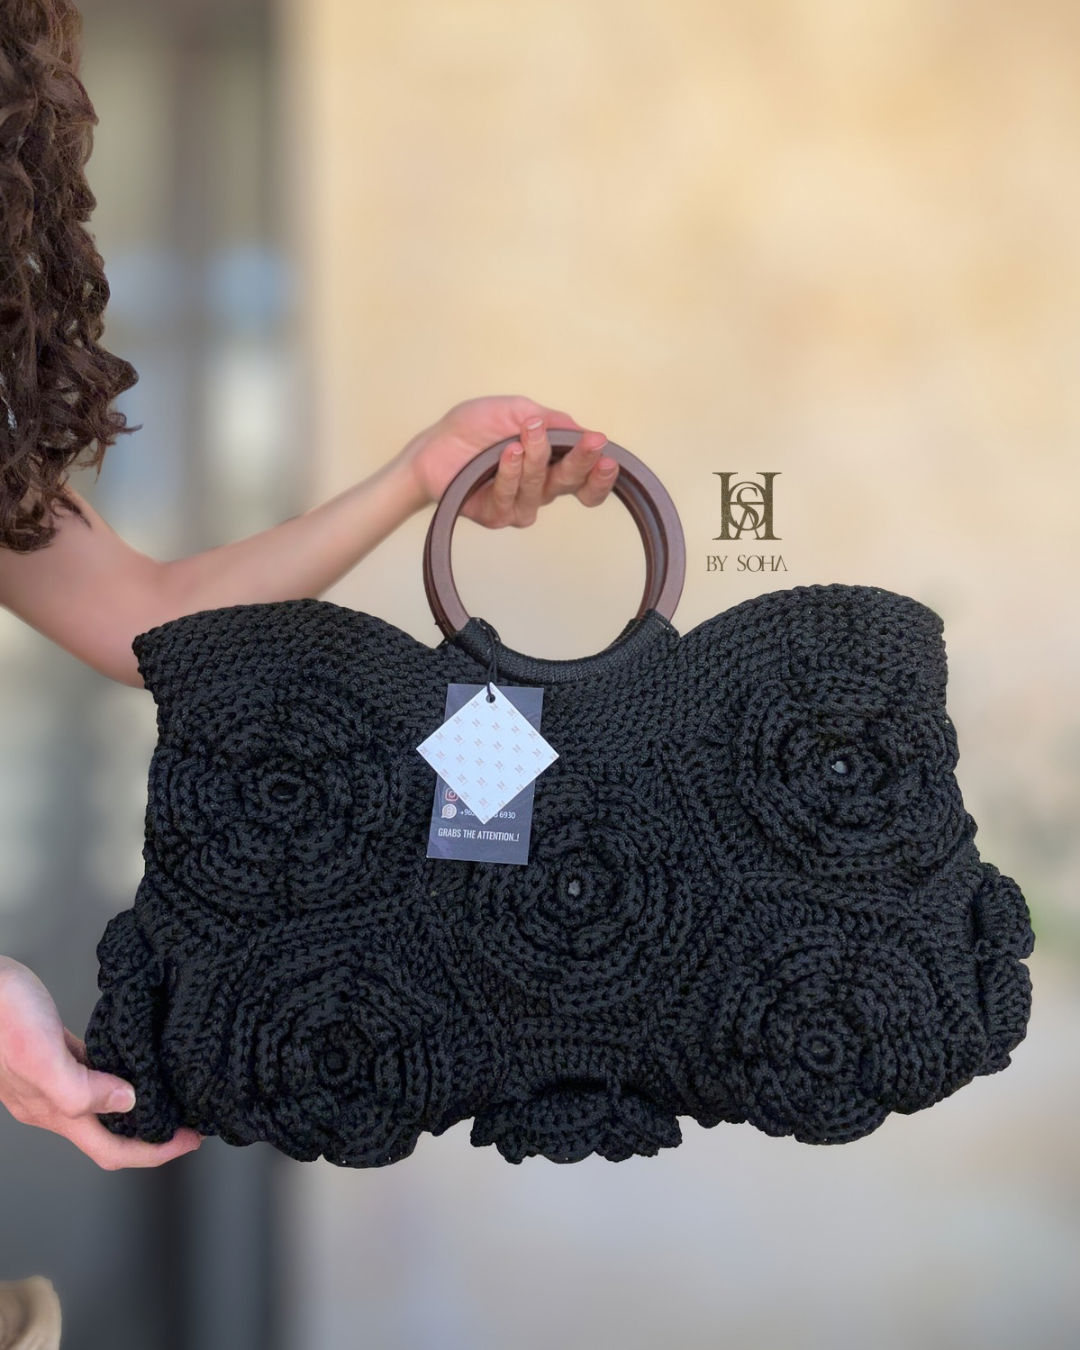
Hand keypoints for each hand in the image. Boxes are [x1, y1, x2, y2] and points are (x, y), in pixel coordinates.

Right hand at [0, 957, 201, 1168]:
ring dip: (139, 1108)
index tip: (189, 1142)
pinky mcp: (55, 1052)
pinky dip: (120, 1077)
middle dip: (153, 1138)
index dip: (153, 1153)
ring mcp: (53, 1078)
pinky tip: (136, 1063)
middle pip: (110, 1136)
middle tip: (190, 1126)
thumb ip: (79, 1088)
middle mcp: (54, 1101)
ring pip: (104, 1107)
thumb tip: (126, 1101)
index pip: (111, 1149)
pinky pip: (95, 1074)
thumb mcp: (41, 1055)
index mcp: (53, 1110)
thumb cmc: (1, 1014)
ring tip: (172, 1098)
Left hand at [399, 395, 618, 525]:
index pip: (586, 479)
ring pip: (541, 487)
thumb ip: (549, 420)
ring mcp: (519, 505)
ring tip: (528, 433)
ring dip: (537, 457)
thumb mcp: (515, 410)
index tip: (608, 456)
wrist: (431, 447)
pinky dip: (510, 472)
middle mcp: (541, 489)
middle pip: (572, 484)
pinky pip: (509, 496)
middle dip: (584, 462)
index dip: (601, 474)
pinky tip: (508, 453)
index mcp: (552, 465)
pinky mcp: (496, 515)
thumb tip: (580, 429)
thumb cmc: (472, 428)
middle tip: (592, 444)